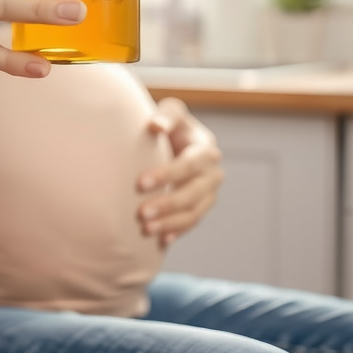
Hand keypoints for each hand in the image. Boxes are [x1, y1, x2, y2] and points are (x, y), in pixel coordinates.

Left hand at [137, 98, 223, 247]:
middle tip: (141, 213)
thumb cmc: (170, 124)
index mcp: (206, 148)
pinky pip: (192, 222)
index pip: (189, 164)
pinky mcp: (202, 206)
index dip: (167, 174)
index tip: (140, 183)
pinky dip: (177, 231)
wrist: (176, 141)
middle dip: (168, 204)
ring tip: (146, 230)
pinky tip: (161, 240)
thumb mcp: (172, 112)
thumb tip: (155, 126)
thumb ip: (166, 116)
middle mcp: (212, 172)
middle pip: (193, 193)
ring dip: (171, 223)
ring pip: (194, 212)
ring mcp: (209, 192)